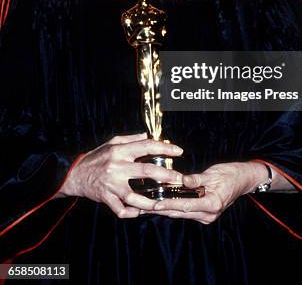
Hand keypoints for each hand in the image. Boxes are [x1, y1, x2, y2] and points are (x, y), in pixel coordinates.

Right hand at [58, 133, 183, 217]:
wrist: (73, 174)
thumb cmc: (95, 157)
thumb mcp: (111, 143)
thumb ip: (131, 139)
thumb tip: (148, 135)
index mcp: (120, 151)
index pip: (147, 146)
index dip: (165, 147)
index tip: (178, 151)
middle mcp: (117, 167)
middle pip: (147, 170)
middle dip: (166, 175)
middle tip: (180, 178)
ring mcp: (112, 184)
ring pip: (135, 196)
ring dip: (151, 202)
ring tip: (163, 203)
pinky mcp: (106, 198)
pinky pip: (121, 210)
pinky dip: (131, 213)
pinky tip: (140, 211)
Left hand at [141, 161, 267, 224]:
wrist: (244, 179)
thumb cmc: (231, 174)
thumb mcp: (213, 173)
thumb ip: (196, 179)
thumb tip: (181, 180)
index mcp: (212, 204)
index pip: (186, 206)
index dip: (169, 205)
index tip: (155, 204)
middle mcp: (209, 214)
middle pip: (180, 213)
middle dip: (162, 209)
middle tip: (144, 206)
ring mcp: (207, 216)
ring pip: (182, 214)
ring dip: (166, 209)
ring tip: (148, 206)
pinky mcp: (204, 214)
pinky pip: (186, 212)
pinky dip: (174, 207)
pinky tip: (162, 203)